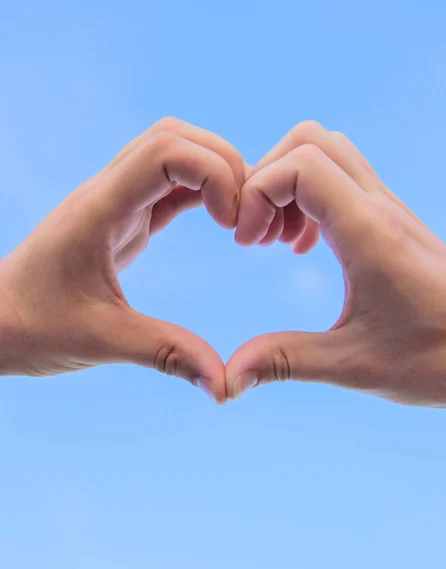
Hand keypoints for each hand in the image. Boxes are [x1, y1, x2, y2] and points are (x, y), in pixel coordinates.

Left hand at [0, 117, 244, 402]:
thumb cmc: (32, 328)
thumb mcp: (101, 341)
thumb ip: (166, 354)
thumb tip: (224, 385)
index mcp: (99, 209)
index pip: (166, 151)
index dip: (214, 174)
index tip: (232, 225)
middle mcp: (106, 192)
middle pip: (174, 137)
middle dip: (224, 164)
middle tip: (245, 217)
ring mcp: (114, 201)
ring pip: (173, 153)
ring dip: (215, 173)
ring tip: (239, 219)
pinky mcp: (122, 218)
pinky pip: (168, 185)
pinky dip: (202, 192)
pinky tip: (221, 220)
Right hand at [227, 121, 445, 406]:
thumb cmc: (440, 360)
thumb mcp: (354, 366)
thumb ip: (285, 361)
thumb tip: (229, 378)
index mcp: (368, 233)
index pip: (300, 165)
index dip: (258, 193)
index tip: (248, 244)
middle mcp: (379, 208)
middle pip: (310, 140)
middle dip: (267, 178)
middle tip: (257, 235)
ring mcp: (389, 210)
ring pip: (328, 153)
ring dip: (289, 185)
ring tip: (277, 240)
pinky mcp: (392, 222)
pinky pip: (343, 181)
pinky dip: (310, 198)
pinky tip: (306, 247)